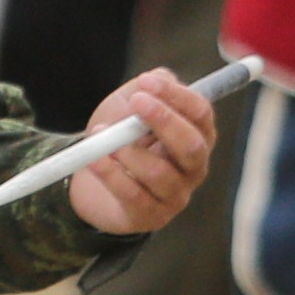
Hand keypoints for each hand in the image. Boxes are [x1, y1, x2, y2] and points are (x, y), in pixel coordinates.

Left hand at [65, 68, 216, 236]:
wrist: (93, 184)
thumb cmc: (120, 140)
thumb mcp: (129, 108)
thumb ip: (145, 90)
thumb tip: (158, 79)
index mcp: (197, 137)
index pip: (201, 114)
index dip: (177, 96)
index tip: (146, 81)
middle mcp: (193, 168)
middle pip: (191, 146)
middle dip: (164, 121)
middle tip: (136, 101)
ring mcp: (175, 195)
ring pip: (159, 173)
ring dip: (129, 150)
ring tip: (103, 134)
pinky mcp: (150, 216)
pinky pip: (132, 195)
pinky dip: (111, 174)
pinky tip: (95, 158)